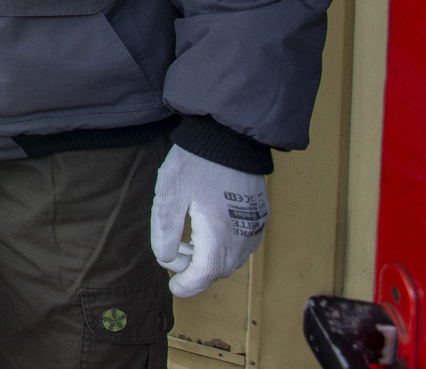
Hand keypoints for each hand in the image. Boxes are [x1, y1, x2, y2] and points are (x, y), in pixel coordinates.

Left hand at [150, 145, 267, 297]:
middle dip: (194, 270)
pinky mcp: (259, 217)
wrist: (230, 136)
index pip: (205, 274)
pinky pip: (242, 245)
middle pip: (218, 270)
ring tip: (185, 241)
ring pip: (231, 260)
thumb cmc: (197, 162)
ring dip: (208, 259)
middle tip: (173, 255)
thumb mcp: (170, 193)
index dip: (188, 285)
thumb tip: (165, 259)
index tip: (173, 287)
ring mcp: (254, 227)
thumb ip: (165, 229)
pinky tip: (205, 230)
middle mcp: (242, 235)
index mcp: (219, 232)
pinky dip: (222, 248)